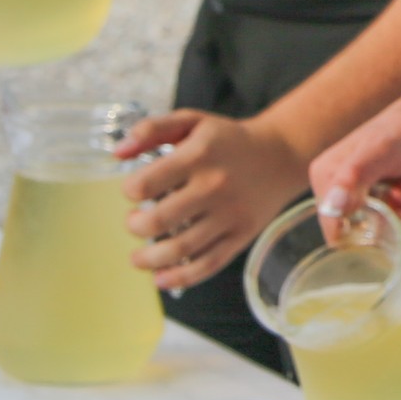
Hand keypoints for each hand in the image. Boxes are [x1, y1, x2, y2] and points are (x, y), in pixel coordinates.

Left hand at [118, 110, 312, 291]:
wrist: (283, 153)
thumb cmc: (230, 139)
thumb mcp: (192, 121)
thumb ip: (152, 129)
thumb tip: (117, 153)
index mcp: (198, 155)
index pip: (145, 185)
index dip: (130, 191)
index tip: (135, 191)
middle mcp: (214, 186)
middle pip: (158, 222)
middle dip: (135, 227)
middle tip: (135, 222)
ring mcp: (230, 214)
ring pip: (180, 249)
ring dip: (149, 259)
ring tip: (140, 257)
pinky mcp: (242, 235)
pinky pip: (209, 264)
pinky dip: (181, 278)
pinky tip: (162, 278)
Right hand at [311, 66, 400, 236]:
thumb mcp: (379, 151)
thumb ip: (353, 178)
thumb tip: (331, 208)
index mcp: (327, 179)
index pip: (333, 228)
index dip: (361, 233)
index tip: (387, 214)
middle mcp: (342, 195)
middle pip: (362, 237)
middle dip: (391, 222)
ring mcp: (368, 203)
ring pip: (386, 236)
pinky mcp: (390, 208)